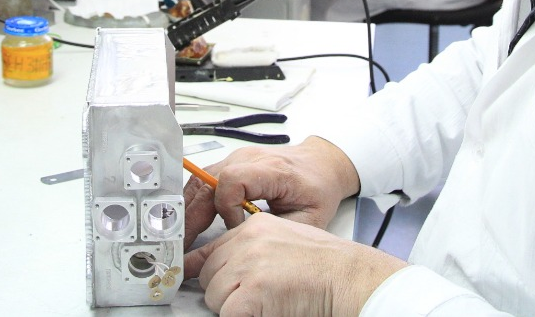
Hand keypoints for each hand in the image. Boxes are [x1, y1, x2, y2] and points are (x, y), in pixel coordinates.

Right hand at [184, 137, 358, 249]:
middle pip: (208, 182)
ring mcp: (237, 157)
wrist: (321, 164)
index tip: (237, 228)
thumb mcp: (308, 218)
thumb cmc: (317, 189)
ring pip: (200, 180)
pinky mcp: (231, 162)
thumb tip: (249, 251)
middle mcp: (250, 158)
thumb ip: (278, 233)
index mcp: (273, 170)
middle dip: (194, 217)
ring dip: (190, 209)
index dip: (227, 207)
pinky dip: (195, 201)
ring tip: (184, 238)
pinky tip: (192, 221)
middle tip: (184, 246)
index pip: (233, 180)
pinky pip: (204, 179)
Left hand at [186, 213, 407, 316]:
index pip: (210, 249)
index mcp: (254, 227)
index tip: (186, 276)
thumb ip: (252, 249)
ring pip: (214, 297)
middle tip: (251, 299)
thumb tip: (222, 270)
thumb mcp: (284, 242)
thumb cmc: (326, 266)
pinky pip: (227, 313)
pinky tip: (263, 311)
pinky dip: (241, 316)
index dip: (199, 269)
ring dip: (232, 308)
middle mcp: (247, 242)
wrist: (348, 277)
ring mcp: (248, 265)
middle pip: (208, 276)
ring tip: (265, 304)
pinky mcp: (252, 291)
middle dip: (224, 292)